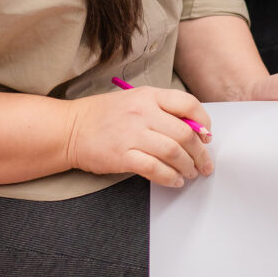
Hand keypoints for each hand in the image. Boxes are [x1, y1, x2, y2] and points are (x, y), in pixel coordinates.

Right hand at [65, 86, 212, 187]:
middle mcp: (143, 112)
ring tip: (191, 173)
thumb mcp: (135, 100)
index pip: (188, 104)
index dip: (203, 122)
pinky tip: (174, 180)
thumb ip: (162, 110)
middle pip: (185, 133)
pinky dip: (169, 177)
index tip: (207, 136)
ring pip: (173, 152)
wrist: (71, 128)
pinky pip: (154, 169)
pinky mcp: (122, 156)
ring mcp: (132, 134)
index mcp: (149, 95)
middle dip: (200, 152)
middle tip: (205, 163)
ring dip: (187, 166)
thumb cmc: (105, 115)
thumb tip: (193, 129)